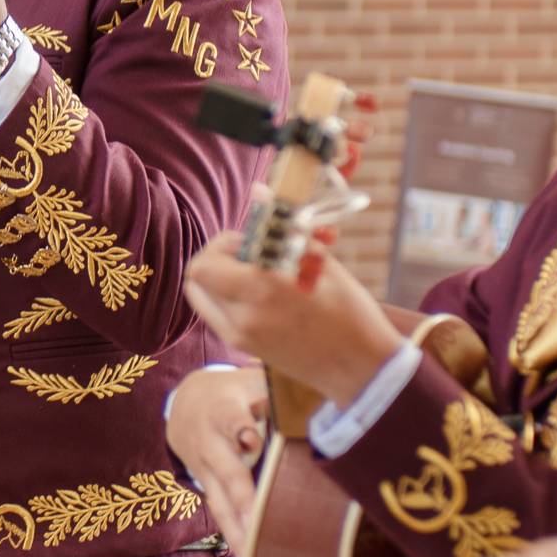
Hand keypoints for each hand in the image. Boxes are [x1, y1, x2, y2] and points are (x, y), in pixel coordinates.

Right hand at [165, 365, 271, 549]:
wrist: (183, 403)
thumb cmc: (231, 391)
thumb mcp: (248, 380)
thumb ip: (274, 388)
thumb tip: (310, 392)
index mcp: (221, 410)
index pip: (230, 420)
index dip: (240, 429)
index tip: (251, 440)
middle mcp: (208, 442)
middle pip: (225, 469)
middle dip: (240, 493)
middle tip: (255, 515)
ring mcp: (203, 468)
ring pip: (219, 499)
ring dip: (236, 526)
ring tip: (252, 552)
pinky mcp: (205, 485)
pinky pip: (218, 510)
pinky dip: (232, 533)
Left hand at [180, 235, 401, 405]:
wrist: (360, 366)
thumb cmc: (349, 310)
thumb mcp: (319, 261)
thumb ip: (282, 227)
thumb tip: (259, 190)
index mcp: (264, 288)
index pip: (206, 262)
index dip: (223, 244)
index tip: (250, 242)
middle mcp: (245, 315)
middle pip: (197, 278)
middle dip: (216, 259)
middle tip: (247, 256)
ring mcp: (241, 336)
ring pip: (202, 297)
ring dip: (218, 281)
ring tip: (253, 277)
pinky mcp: (245, 349)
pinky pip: (216, 316)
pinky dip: (226, 300)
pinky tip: (259, 297)